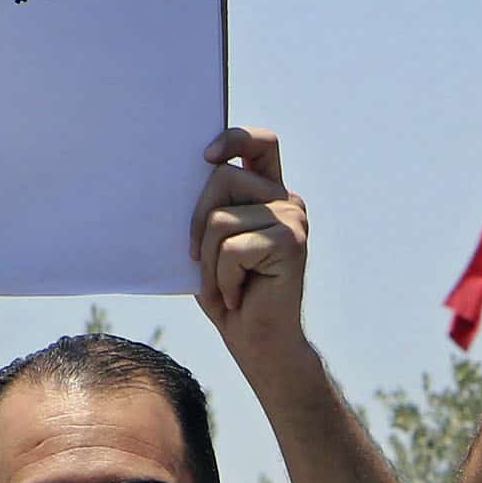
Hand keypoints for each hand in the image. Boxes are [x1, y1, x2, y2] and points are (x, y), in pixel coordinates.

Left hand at [193, 127, 309, 360]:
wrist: (260, 344)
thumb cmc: (230, 294)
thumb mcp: (210, 246)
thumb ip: (210, 210)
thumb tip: (187, 176)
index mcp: (269, 196)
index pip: (261, 144)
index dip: (235, 138)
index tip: (207, 157)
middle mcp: (287, 202)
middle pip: (223, 178)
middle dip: (197, 222)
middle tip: (202, 262)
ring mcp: (294, 220)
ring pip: (220, 218)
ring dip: (210, 261)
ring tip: (225, 286)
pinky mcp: (291, 242)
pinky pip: (232, 247)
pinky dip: (224, 278)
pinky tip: (238, 297)